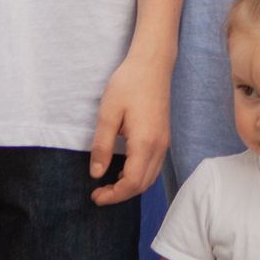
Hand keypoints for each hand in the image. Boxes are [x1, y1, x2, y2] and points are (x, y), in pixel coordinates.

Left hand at [91, 42, 173, 204]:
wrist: (152, 64)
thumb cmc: (128, 84)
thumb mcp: (108, 113)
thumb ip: (102, 146)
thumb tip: (96, 174)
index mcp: (145, 142)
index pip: (132, 183)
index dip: (113, 195)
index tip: (95, 196)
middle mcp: (159, 146)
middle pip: (143, 185)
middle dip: (121, 194)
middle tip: (99, 193)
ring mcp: (164, 142)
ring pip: (150, 177)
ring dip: (131, 186)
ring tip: (109, 183)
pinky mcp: (164, 136)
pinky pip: (154, 166)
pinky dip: (139, 175)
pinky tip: (124, 168)